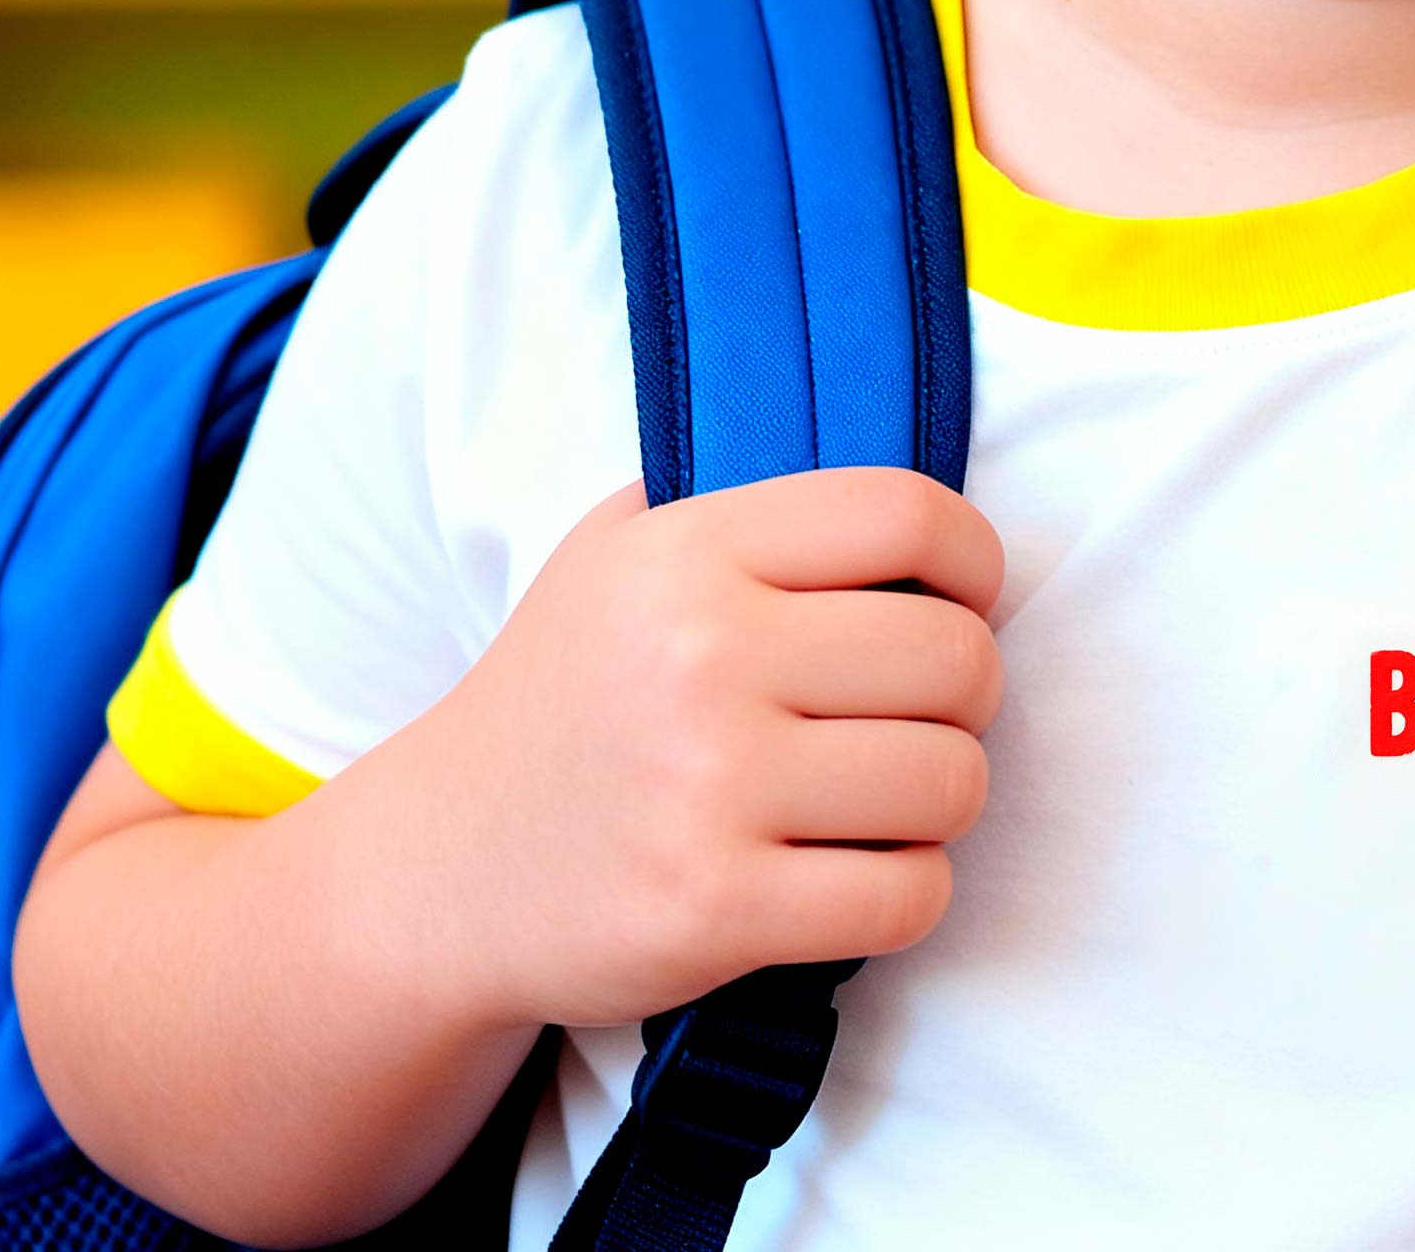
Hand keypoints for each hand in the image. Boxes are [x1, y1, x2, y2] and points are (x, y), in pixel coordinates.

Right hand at [334, 469, 1006, 1035]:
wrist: (441, 868)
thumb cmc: (565, 698)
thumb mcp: (618, 550)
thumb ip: (747, 505)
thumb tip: (912, 516)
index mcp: (688, 551)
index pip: (911, 516)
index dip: (974, 564)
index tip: (960, 604)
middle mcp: (702, 656)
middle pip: (958, 659)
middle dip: (962, 697)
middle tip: (906, 719)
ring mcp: (710, 788)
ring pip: (951, 781)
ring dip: (937, 800)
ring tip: (872, 799)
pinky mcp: (718, 909)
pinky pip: (911, 895)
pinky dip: (905, 892)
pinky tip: (847, 874)